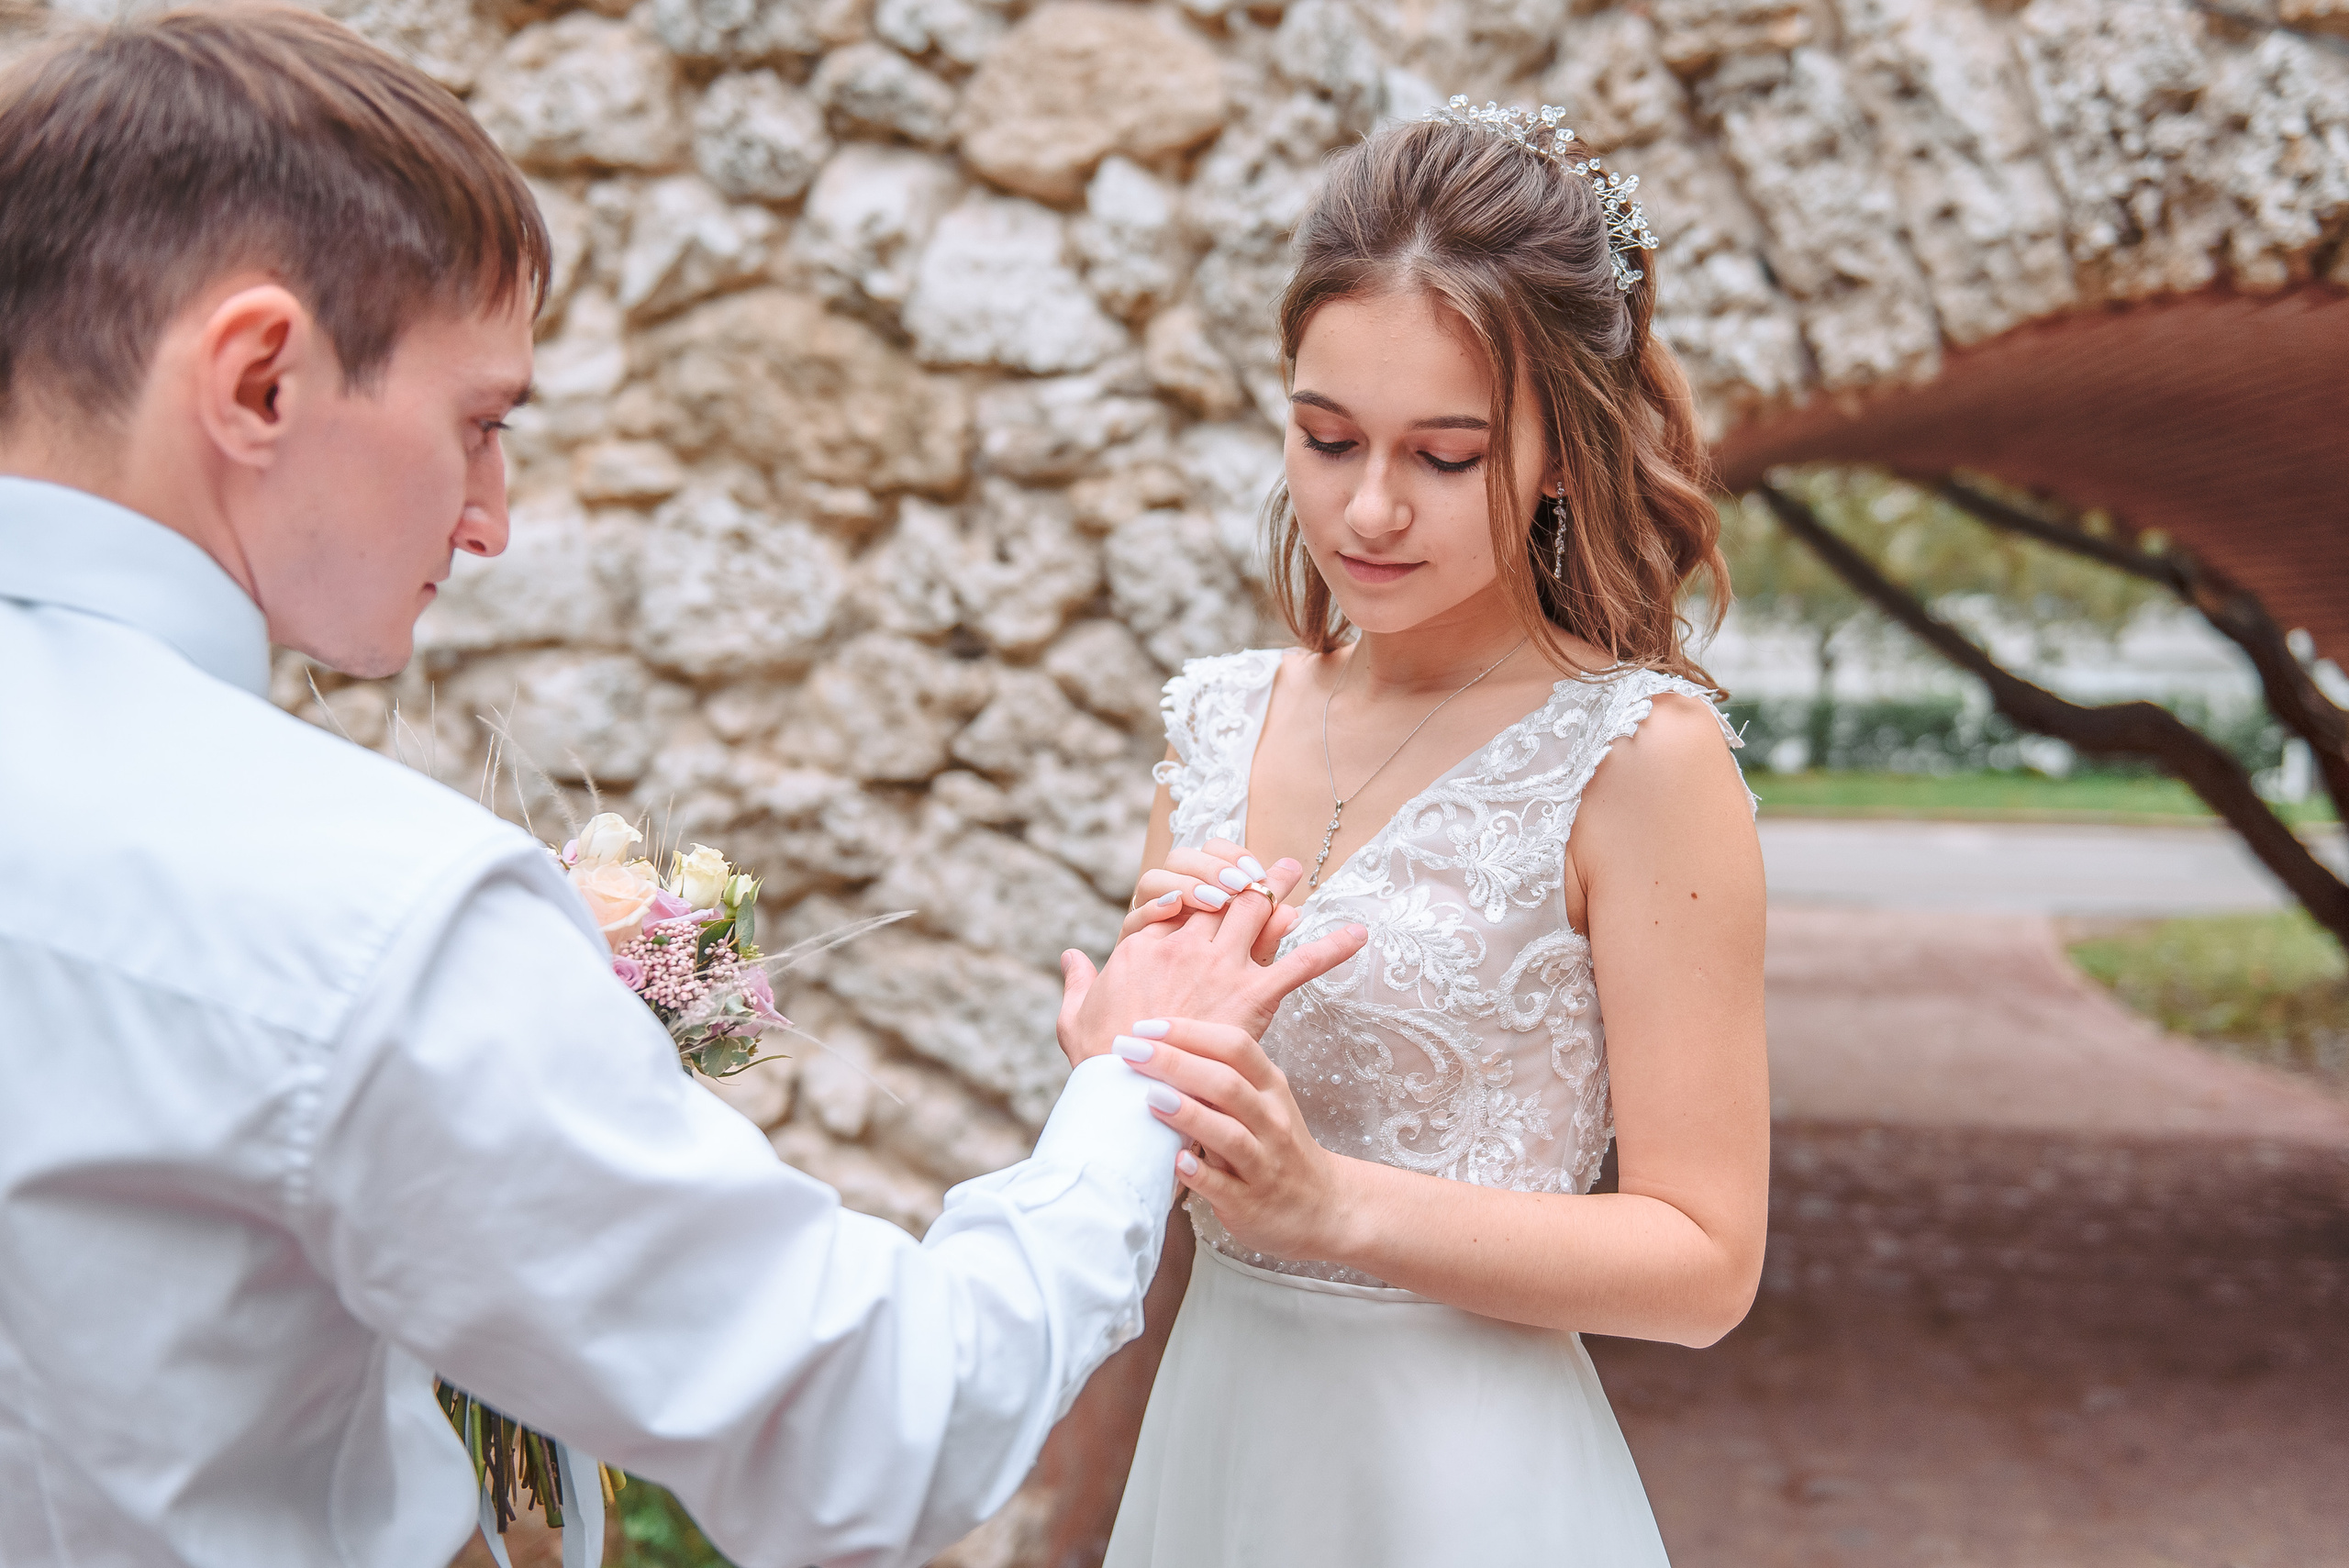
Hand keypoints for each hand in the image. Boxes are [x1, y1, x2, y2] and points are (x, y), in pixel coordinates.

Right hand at [1057, 859, 1363, 1064]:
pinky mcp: (1250, 997)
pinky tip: (1358, 935)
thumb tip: (1072, 957)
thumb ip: (1077, 982)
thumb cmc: (1098, 1065)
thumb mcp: (1075, 1018)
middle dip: (1239, 872)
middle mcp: (1183, 948)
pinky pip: (1299, 965)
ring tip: (1293, 867)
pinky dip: (1332, 948)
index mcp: (1143, 948)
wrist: (1125, 1096)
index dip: (1194, 886)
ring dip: (1277, 886)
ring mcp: (1219, 968)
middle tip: (1258, 860)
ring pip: (1255, 910)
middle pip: (1219, 894)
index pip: (1174, 899)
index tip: (1210, 885)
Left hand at [1114, 1018, 1354, 1264]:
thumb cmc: (1277, 1146)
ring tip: (1149, 1098)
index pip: (1235, 1046)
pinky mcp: (1251, 1203)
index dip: (1190, 1032)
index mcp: (1271, 1087)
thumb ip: (1222, 1077)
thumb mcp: (1263, 1102)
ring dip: (1188, 1114)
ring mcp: (1264, 1164)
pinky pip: (1225, 1187)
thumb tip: (1160, 1048)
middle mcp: (1271, 1121)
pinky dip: (1200, 1174)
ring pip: (1229, 1134)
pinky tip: (1175, 1162)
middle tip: (1128, 1051)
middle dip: (1176, 1062)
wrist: (1322, 1207)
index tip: (1144, 1027)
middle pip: (1227, 1083)